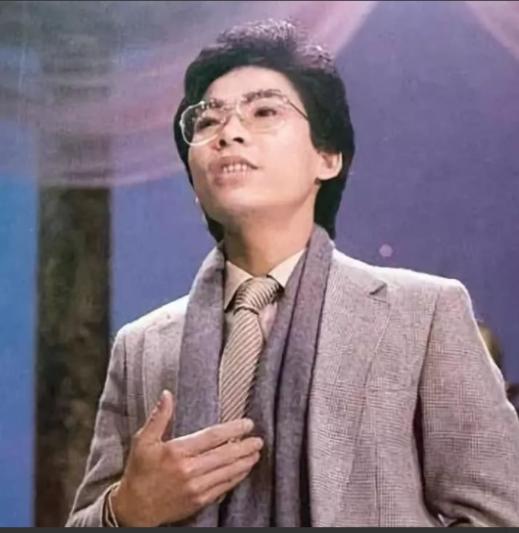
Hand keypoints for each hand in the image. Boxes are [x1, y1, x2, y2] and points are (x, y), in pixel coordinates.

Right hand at [111, 390, 261, 525]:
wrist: (135, 509)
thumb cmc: (139, 472)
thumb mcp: (143, 441)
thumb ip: (158, 417)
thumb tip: (167, 394)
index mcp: (177, 452)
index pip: (212, 437)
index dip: (233, 429)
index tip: (247, 424)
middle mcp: (189, 470)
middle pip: (225, 455)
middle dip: (245, 446)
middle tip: (258, 440)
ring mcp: (196, 488)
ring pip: (228, 472)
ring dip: (245, 462)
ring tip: (256, 453)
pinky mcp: (199, 501)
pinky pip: (223, 488)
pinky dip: (236, 478)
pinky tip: (243, 470)